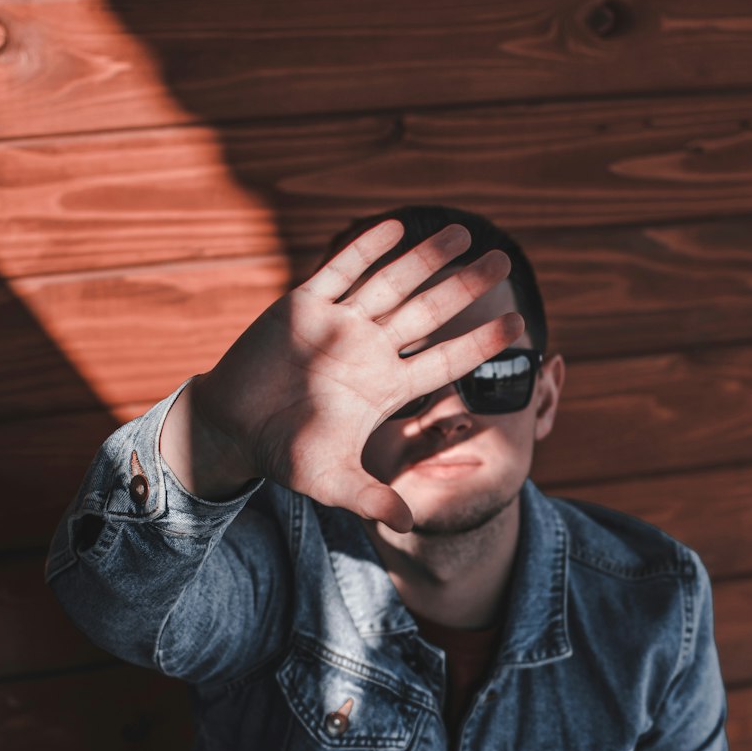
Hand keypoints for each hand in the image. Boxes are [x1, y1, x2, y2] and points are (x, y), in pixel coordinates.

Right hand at [190, 218, 522, 532]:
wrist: (234, 429)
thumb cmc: (285, 454)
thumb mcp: (333, 481)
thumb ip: (371, 498)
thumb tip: (410, 524)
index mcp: (384, 387)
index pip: (444, 361)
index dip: (479, 342)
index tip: (518, 325)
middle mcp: (369, 351)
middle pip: (428, 313)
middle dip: (463, 288)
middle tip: (502, 262)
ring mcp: (338, 325)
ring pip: (391, 284)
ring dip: (424, 259)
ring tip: (461, 233)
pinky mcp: (302, 307)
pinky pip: (340, 272)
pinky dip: (365, 250)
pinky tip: (395, 226)